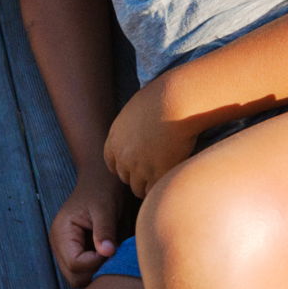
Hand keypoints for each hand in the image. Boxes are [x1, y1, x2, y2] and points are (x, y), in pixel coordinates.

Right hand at [50, 167, 130, 287]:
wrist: (100, 180)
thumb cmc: (103, 190)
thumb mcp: (105, 208)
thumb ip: (105, 230)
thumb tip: (107, 252)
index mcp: (62, 233)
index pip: (75, 264)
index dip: (96, 263)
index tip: (112, 249)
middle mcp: (60, 245)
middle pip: (75, 277)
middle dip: (96, 270)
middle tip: (114, 254)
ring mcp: (66, 251)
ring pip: (79, 279)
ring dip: (97, 271)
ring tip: (111, 253)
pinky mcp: (75, 253)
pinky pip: (84, 272)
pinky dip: (97, 269)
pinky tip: (108, 255)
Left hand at [103, 80, 199, 197]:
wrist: (176, 102)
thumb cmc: (161, 98)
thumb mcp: (136, 110)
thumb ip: (132, 126)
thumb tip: (138, 129)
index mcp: (115, 138)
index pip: (111, 163)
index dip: (123, 166)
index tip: (134, 166)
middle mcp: (123, 155)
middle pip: (125, 177)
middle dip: (137, 176)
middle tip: (153, 171)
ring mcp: (139, 167)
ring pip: (138, 189)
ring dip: (148, 185)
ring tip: (163, 177)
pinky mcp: (157, 173)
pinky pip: (155, 190)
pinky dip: (161, 187)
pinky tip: (170, 179)